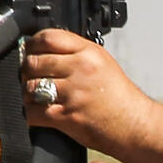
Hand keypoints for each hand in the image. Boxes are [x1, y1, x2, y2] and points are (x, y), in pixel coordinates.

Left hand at [22, 29, 162, 162]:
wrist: (135, 124)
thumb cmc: (119, 95)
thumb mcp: (101, 61)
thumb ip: (74, 52)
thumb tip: (44, 47)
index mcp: (88, 52)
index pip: (48, 37)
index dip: (32, 43)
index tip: (29, 49)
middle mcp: (80, 69)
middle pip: (34, 61)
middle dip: (27, 70)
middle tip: (31, 75)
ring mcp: (72, 93)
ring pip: (30, 86)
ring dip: (28, 93)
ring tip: (36, 95)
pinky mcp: (66, 115)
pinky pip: (33, 111)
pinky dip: (31, 114)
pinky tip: (39, 112)